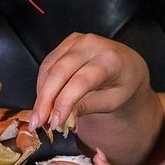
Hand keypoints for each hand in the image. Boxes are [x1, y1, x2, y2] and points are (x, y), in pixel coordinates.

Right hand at [29, 33, 159, 159]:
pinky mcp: (67, 43)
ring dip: (41, 94)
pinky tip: (44, 101)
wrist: (127, 65)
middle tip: (37, 123)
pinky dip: (42, 85)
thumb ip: (87, 107)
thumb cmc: (122, 85)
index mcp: (110, 60)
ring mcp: (78, 41)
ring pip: (49, 68)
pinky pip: (48, 64)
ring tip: (39, 117)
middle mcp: (92, 45)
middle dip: (45, 100)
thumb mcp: (112, 102)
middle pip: (60, 72)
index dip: (64, 102)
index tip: (54, 123)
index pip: (81, 81)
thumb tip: (62, 118)